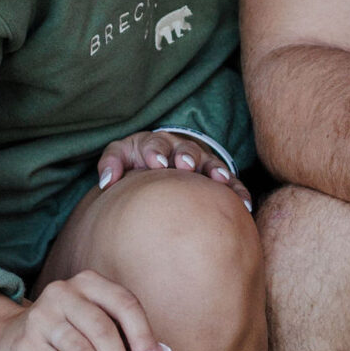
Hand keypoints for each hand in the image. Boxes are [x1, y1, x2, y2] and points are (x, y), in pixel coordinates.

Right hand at [0, 274, 169, 350]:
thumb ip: (130, 339)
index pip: (125, 304)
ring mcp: (41, 316)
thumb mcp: (97, 331)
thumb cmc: (65, 337)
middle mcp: (63, 293)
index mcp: (89, 283)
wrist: (8, 342)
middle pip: (103, 331)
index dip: (144, 338)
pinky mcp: (26, 344)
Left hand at [96, 130, 251, 211]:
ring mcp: (202, 163)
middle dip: (185, 156)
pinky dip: (238, 193)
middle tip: (184, 165)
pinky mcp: (219, 178)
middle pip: (186, 149)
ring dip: (215, 170)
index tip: (156, 163)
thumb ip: (111, 163)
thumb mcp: (122, 155)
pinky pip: (232, 185)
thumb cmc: (138, 162)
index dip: (155, 151)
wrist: (161, 164)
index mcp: (156, 144)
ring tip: (219, 179)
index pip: (154, 144)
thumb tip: (106, 182)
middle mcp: (181, 149)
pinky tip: (244, 206)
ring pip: (211, 164)